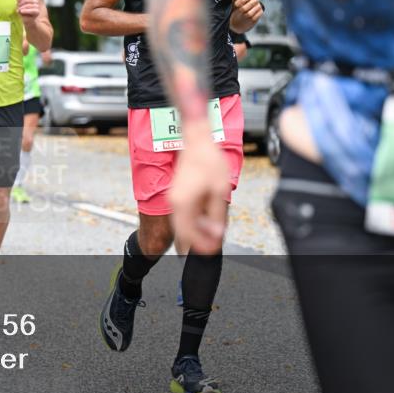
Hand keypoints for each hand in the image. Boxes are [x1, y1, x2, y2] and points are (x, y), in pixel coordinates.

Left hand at [17, 0, 40, 20]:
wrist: (26, 20)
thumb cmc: (22, 12)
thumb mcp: (19, 4)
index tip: (16, 3)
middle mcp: (35, 1)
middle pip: (26, 0)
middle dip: (20, 4)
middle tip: (16, 8)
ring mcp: (37, 6)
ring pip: (28, 5)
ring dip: (22, 8)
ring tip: (18, 11)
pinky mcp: (37, 12)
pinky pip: (32, 10)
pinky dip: (26, 11)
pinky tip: (21, 11)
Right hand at [168, 130, 229, 253]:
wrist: (196, 141)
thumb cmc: (207, 160)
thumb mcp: (219, 190)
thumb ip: (217, 215)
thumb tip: (216, 234)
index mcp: (183, 204)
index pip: (188, 235)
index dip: (201, 246)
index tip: (213, 251)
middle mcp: (175, 203)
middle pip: (183, 232)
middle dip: (199, 241)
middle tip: (214, 246)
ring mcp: (174, 199)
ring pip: (183, 224)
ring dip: (196, 231)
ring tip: (212, 234)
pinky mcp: (177, 195)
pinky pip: (183, 215)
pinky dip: (193, 222)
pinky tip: (205, 221)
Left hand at [232, 0, 262, 25]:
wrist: (243, 15)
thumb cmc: (239, 4)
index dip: (239, 3)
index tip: (236, 5)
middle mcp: (255, 0)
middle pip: (245, 8)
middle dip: (241, 11)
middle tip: (240, 11)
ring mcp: (258, 6)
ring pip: (249, 14)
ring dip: (244, 16)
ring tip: (243, 14)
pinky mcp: (261, 13)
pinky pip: (254, 18)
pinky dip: (249, 19)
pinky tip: (248, 17)